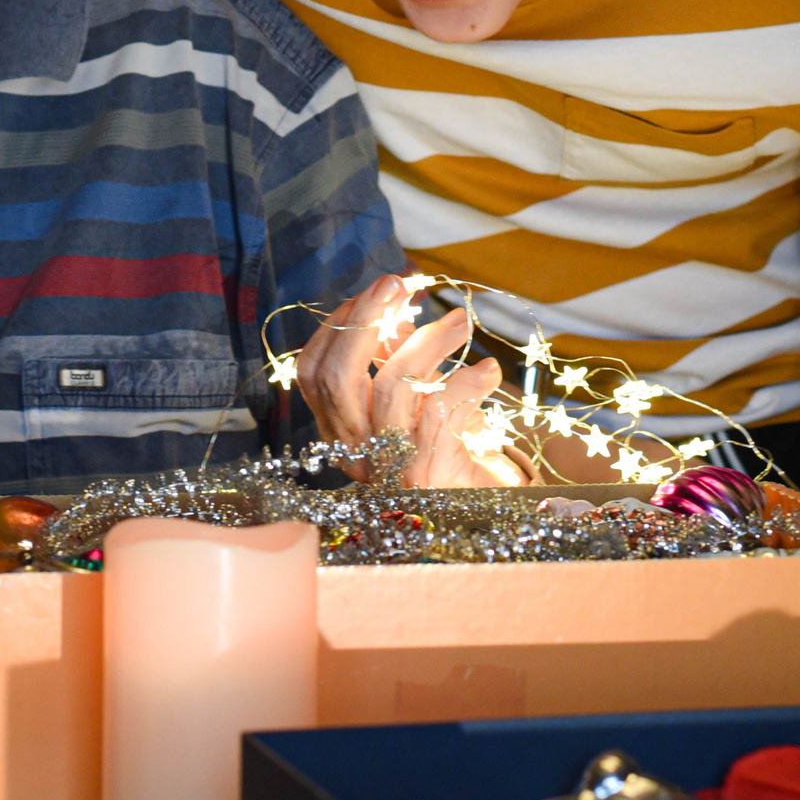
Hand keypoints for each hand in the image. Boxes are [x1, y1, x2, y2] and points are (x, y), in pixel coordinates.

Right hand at [291, 275, 518, 487]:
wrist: (483, 515)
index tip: (376, 293)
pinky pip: (439, 412)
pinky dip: (466, 383)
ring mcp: (387, 465)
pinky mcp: (427, 474)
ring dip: (427, 344)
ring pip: (391, 389)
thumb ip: (396, 360)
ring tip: (460, 321)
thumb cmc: (446, 450)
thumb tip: (396, 310)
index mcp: (340, 431)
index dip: (338, 327)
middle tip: (397, 283)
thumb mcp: (414, 401)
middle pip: (336, 379)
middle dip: (365, 321)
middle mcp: (354, 451)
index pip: (312, 374)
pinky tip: (488, 371)